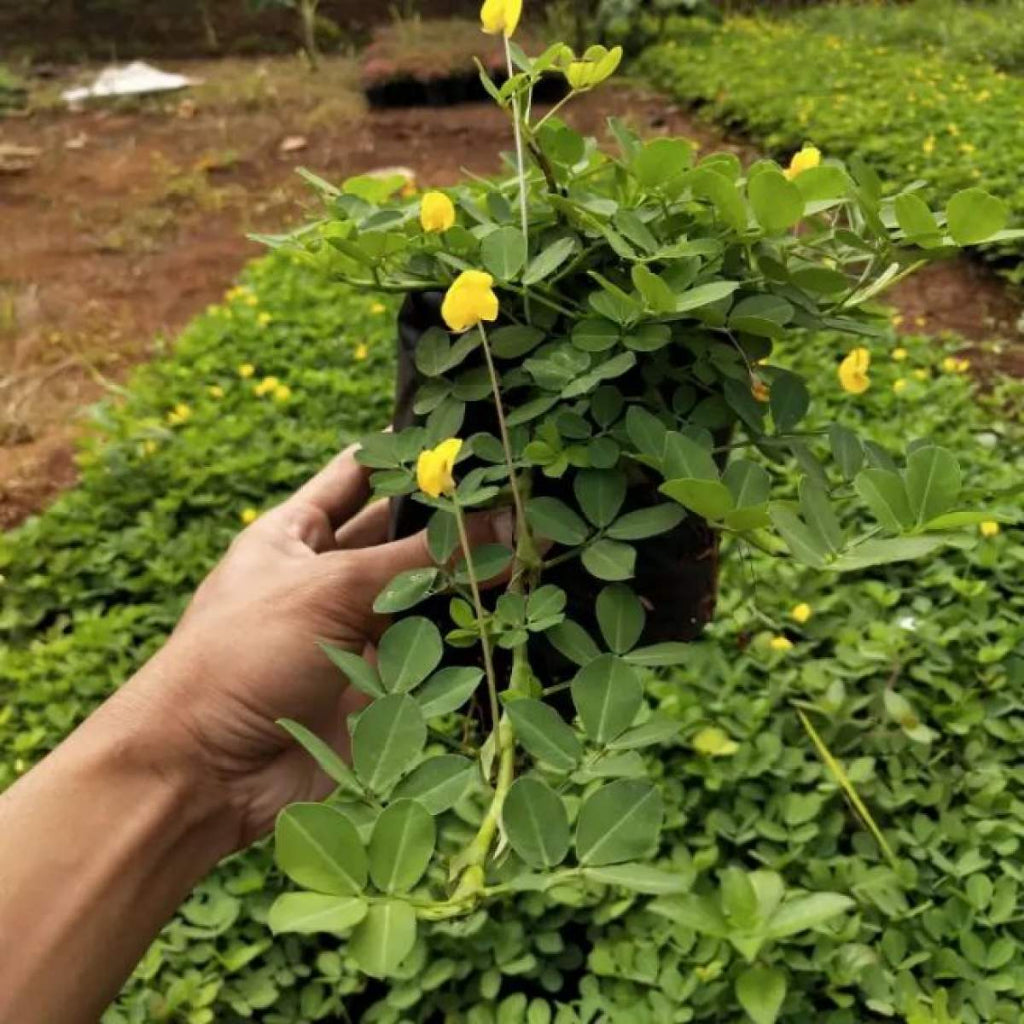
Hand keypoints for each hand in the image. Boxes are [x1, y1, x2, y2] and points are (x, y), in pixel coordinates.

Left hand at [127, 448, 511, 848]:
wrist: (208, 773)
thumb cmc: (245, 653)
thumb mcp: (332, 588)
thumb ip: (421, 558)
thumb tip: (503, 520)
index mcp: (296, 533)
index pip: (359, 472)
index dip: (407, 453)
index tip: (469, 436)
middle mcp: (328, 575)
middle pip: (402, 533)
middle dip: (452, 517)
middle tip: (520, 493)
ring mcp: (354, 629)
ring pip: (425, 590)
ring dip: (469, 573)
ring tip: (534, 541)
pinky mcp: (378, 681)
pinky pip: (432, 646)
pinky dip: (468, 630)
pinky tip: (516, 605)